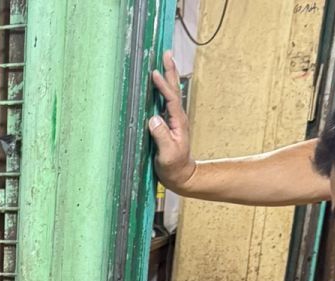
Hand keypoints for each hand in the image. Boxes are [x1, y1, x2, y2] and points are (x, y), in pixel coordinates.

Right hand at [149, 51, 195, 189]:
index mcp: (177, 121)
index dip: (163, 86)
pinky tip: (159, 83)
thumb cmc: (174, 166)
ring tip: (165, 60)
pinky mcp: (169, 122)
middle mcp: (177, 116)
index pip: (170, 99)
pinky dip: (163, 88)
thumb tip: (153, 118)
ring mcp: (174, 119)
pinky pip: (166, 100)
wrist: (181, 174)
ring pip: (172, 92)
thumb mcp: (167, 154)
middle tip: (167, 53)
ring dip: (168, 75)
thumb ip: (161, 136)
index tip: (155, 74)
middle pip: (174, 89)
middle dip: (170, 71)